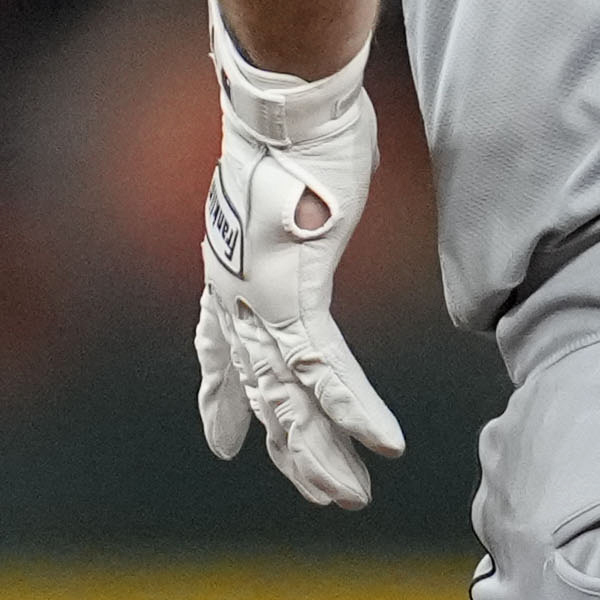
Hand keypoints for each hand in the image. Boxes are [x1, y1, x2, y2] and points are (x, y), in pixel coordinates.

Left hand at [194, 0, 407, 507]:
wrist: (285, 105)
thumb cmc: (299, 128)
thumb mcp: (294, 183)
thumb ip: (305, 207)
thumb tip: (324, 186)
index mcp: (230, 266)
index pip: (219, 348)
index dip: (221, 399)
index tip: (221, 440)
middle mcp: (235, 294)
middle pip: (260, 389)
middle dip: (288, 446)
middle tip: (316, 490)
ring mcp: (258, 300)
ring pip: (288, 397)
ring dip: (320, 451)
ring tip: (346, 495)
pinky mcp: (293, 296)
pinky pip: (324, 370)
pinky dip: (354, 410)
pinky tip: (381, 445)